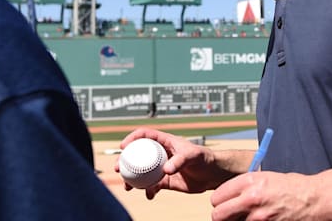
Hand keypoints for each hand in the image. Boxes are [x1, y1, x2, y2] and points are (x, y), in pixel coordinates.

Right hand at [114, 128, 236, 197]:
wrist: (213, 175)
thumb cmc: (205, 159)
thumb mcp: (193, 156)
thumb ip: (180, 160)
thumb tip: (166, 169)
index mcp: (165, 142)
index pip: (145, 135)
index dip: (132, 138)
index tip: (123, 146)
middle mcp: (161, 154)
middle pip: (138, 155)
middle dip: (126, 161)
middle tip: (119, 168)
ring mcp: (162, 167)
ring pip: (142, 172)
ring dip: (132, 179)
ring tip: (128, 187)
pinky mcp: (165, 181)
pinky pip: (152, 185)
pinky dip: (148, 190)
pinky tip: (150, 195)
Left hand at [210, 171, 324, 220]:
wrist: (316, 200)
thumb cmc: (294, 187)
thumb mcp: (267, 178)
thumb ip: (245, 187)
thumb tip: (229, 197)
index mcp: (249, 181)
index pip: (217, 197)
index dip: (220, 202)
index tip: (225, 203)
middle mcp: (250, 199)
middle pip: (218, 215)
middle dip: (222, 216)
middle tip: (230, 215)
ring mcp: (257, 218)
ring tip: (248, 217)